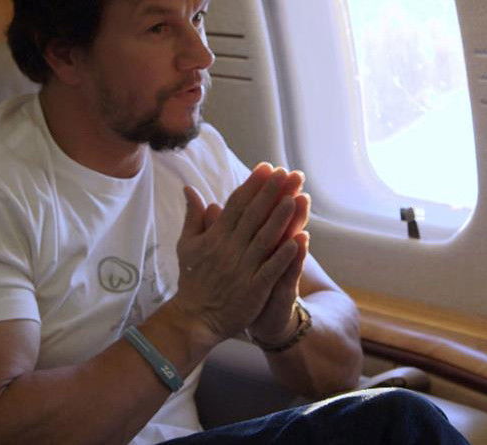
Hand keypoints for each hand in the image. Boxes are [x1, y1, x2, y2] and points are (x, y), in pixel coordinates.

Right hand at [168, 164, 302, 344]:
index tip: (266, 168)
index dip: (252, 185)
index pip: (236, 205)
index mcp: (215, 237)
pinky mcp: (253, 290)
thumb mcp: (187, 245)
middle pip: (253, 216)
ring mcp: (242, 270)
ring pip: (264, 239)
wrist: (194, 318)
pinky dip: (284, 255)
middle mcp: (229, 250)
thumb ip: (193, 216)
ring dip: (280, 218)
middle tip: (286, 173)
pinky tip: (299, 240)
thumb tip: (189, 188)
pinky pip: (270, 270)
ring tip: (295, 198)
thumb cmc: (192, 280)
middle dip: (270, 193)